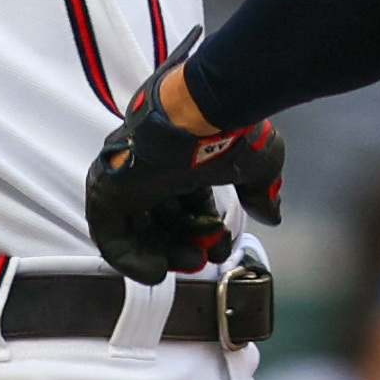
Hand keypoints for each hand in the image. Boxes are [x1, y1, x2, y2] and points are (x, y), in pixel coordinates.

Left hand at [84, 33, 284, 284]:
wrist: (201, 110)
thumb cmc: (224, 128)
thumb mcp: (254, 165)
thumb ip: (260, 191)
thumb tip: (271, 212)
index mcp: (179, 159)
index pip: (184, 203)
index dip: (203, 229)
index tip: (219, 245)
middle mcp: (149, 169)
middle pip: (160, 219)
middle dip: (184, 244)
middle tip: (203, 259)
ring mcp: (125, 179)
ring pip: (137, 231)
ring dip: (163, 253)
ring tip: (188, 263)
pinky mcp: (108, 193)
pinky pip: (112, 239)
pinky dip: (132, 261)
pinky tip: (158, 269)